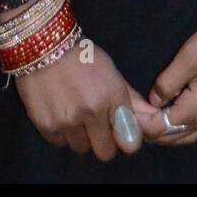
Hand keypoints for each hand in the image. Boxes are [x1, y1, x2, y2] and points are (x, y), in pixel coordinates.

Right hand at [14, 39, 153, 160]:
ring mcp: (67, 121)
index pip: (130, 142)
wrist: (42, 44)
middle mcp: (91, 112)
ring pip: (82, 148)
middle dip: (103, 141)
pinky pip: (60, 143)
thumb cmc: (82, 55)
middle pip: (105, 153)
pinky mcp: (46, 125)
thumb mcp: (111, 72)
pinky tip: (59, 111)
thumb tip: (153, 119)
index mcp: (112, 96)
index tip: (120, 131)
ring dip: (80, 135)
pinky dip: (61, 132)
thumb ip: (131, 100)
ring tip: (74, 112)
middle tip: (95, 123)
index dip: (126, 139)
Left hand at [138, 18, 196, 144]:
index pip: (158, 128)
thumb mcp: (188, 58)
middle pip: (168, 138)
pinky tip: (163, 111)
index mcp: (195, 111)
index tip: (126, 104)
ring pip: (179, 136)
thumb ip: (167, 82)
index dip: (140, 119)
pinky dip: (173, 126)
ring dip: (160, 129)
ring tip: (143, 111)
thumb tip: (153, 100)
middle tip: (131, 108)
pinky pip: (189, 129)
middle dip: (147, 127)